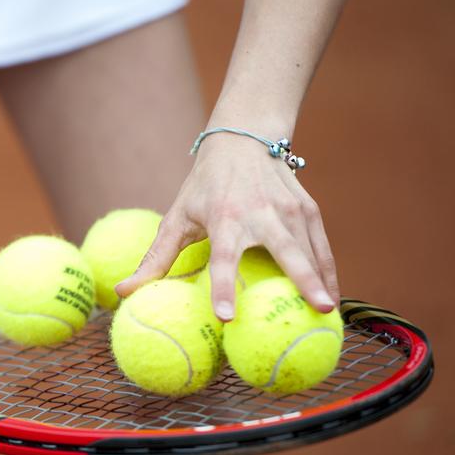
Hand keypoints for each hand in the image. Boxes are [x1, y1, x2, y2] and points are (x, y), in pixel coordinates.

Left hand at [115, 132, 338, 320]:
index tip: (226, 316)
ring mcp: (289, 209)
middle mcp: (261, 212)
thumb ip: (155, 258)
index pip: (223, 258)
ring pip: (311, 250)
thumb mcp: (177, 217)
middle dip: (303, 279)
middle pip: (286, 250)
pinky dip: (329, 272)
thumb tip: (122, 293)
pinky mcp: (308, 208)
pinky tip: (333, 298)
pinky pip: (322, 247)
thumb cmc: (205, 186)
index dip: (222, 287)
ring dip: (323, 282)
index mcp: (224, 217)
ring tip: (330, 315)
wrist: (243, 138)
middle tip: (318, 309)